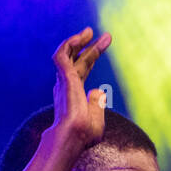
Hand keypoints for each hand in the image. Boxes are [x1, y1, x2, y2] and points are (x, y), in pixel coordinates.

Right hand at [49, 27, 111, 152]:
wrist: (74, 138)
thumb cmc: (84, 135)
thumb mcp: (96, 118)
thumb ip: (96, 104)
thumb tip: (99, 91)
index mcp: (74, 93)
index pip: (83, 70)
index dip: (93, 57)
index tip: (105, 46)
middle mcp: (66, 85)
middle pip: (78, 60)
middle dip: (91, 48)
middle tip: (107, 37)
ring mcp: (64, 81)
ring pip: (67, 54)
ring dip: (78, 41)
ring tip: (90, 31)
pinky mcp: (64, 78)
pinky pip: (62, 55)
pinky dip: (69, 44)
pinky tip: (80, 37)